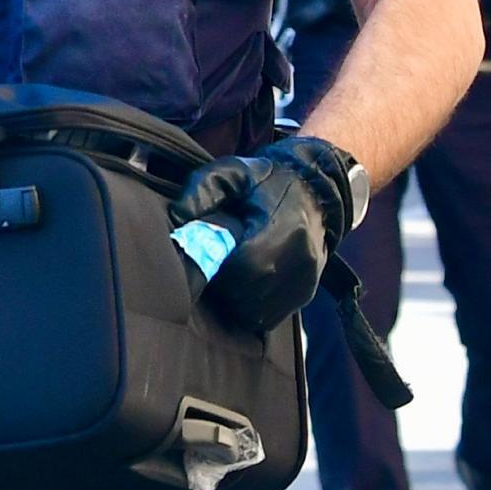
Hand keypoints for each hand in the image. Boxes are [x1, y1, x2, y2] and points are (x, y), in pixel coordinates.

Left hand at [175, 133, 357, 335]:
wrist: (314, 191)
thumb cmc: (267, 182)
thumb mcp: (233, 173)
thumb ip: (203, 191)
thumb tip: (176, 218)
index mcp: (280, 228)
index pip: (239, 266)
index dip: (215, 267)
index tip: (207, 255)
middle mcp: (297, 259)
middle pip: (244, 293)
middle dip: (222, 284)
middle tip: (215, 265)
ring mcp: (304, 280)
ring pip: (254, 310)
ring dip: (234, 298)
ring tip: (230, 273)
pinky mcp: (305, 293)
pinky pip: (268, 316)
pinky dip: (251, 305)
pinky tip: (246, 284)